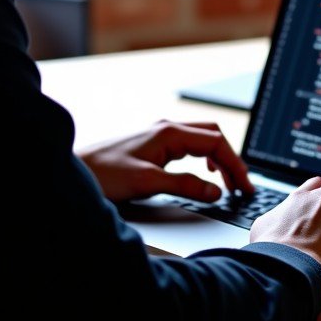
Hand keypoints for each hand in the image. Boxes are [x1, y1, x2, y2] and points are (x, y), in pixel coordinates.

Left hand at [77, 119, 253, 203]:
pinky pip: (189, 145)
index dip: (235, 164)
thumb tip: (215, 192)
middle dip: (231, 159)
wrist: (75, 170)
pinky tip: (204, 173)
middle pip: (212, 136)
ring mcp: (159, 134)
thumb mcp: (148, 183)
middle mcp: (166, 128)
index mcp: (169, 132)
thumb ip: (185, 186)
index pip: (215, 142)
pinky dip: (204, 158)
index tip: (245, 185)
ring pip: (201, 139)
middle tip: (241, 186)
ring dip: (219, 158)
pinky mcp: (153, 144)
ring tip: (228, 183)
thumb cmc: (105, 174)